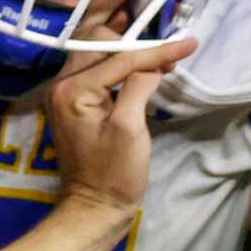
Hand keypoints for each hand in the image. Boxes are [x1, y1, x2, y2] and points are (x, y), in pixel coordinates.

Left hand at [45, 35, 197, 217]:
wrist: (95, 208)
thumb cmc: (114, 175)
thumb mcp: (130, 129)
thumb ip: (138, 87)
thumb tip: (150, 66)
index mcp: (72, 90)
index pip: (119, 57)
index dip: (156, 50)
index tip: (189, 43)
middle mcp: (61, 85)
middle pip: (98, 43)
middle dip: (134, 42)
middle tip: (167, 54)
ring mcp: (64, 93)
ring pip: (95, 52)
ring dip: (126, 49)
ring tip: (156, 56)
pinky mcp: (73, 102)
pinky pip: (95, 70)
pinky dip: (118, 64)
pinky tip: (138, 65)